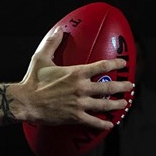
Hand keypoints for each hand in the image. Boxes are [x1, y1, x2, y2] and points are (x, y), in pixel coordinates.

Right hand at [17, 26, 133, 129]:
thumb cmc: (32, 80)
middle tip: (129, 86)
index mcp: (76, 73)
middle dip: (123, 86)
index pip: (102, 66)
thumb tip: (59, 30)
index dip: (115, 64)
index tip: (123, 64)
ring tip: (125, 103)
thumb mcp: (41, 59)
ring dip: (117, 105)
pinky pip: (93, 121)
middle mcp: (81, 88)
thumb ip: (52, 43)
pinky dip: (103, 124)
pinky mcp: (74, 117)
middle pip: (109, 87)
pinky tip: (109, 125)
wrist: (25, 102)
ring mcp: (79, 103)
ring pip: (105, 105)